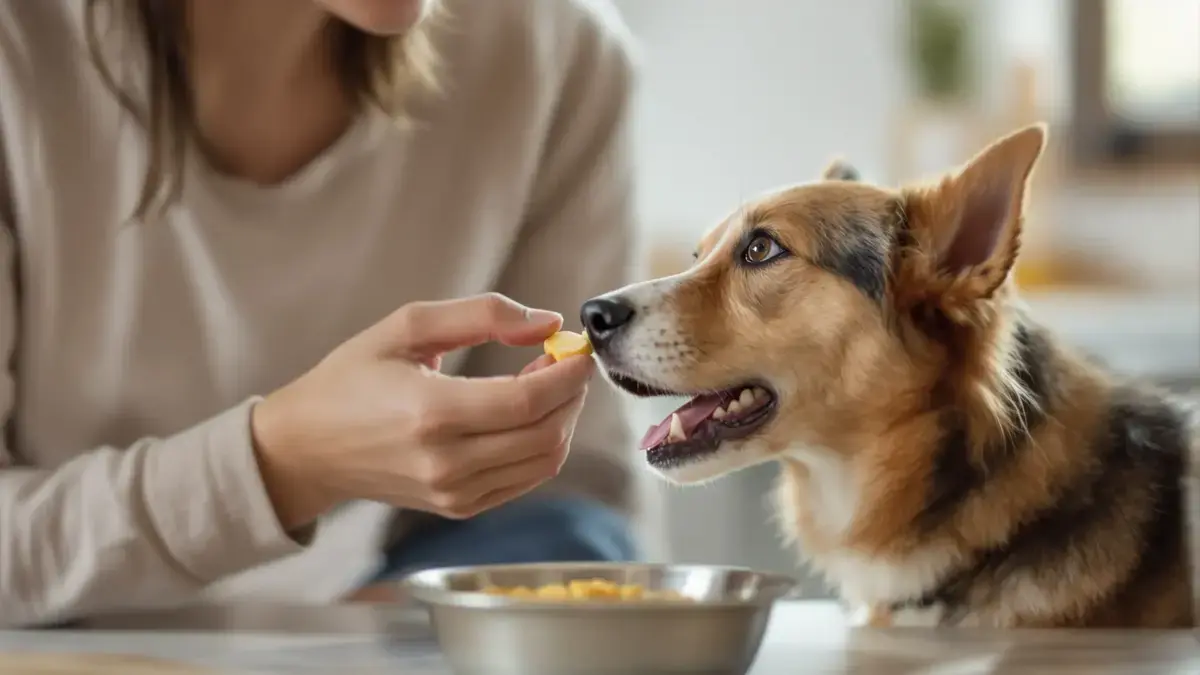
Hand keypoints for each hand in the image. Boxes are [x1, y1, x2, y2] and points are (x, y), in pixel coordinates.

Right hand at [251, 293, 594, 529]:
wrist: (307, 449)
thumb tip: (547, 323)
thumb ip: (480, 314)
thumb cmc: (352, 378)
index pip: (528, 400)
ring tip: (547, 384)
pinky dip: (542, 446)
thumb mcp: (405, 325)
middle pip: (546, 433)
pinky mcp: (458, 509)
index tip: (579, 349)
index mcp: (431, 413)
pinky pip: (525, 480)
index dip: (568, 374)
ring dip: (562, 420)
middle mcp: (446, 463)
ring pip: (544, 461)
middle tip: (566, 363)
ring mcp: (454, 494)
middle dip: (572, 394)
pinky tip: (528, 415)